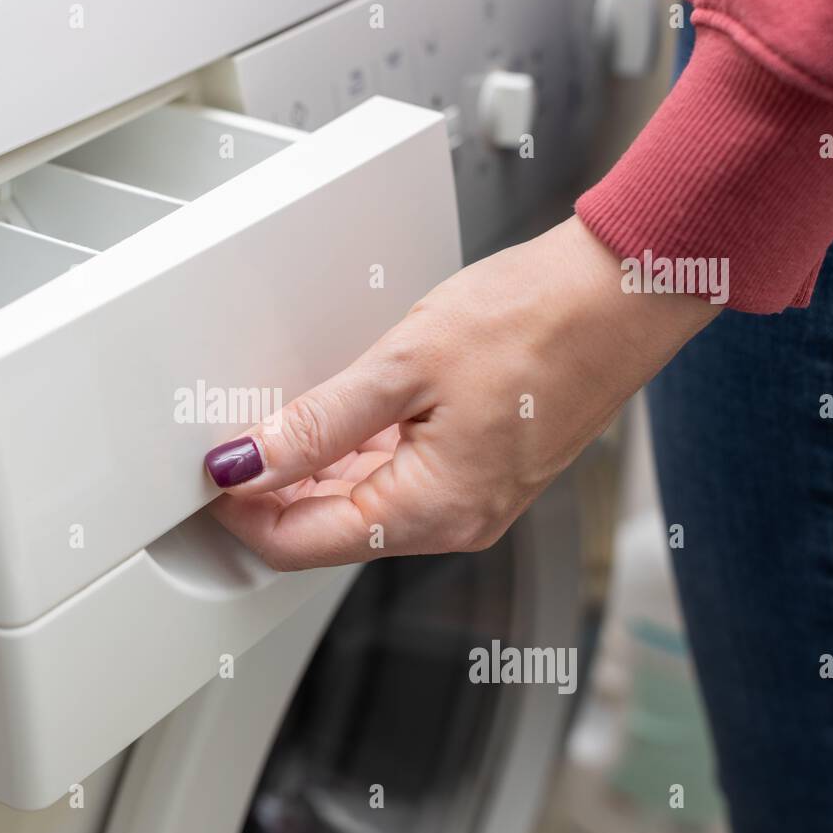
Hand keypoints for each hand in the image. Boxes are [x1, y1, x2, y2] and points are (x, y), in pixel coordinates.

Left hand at [204, 216, 720, 569]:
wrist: (625, 289)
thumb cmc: (539, 319)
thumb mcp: (404, 366)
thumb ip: (317, 424)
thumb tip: (249, 465)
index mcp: (431, 510)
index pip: (301, 544)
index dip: (242, 511)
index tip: (208, 472)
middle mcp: (452, 520)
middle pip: (327, 531)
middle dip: (271, 493)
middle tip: (230, 439)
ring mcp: (468, 497)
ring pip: (358, 506)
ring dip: (309, 473)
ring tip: (273, 421)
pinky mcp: (477, 468)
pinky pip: (393, 479)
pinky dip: (352, 456)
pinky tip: (330, 417)